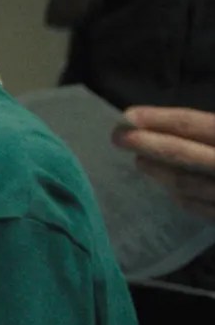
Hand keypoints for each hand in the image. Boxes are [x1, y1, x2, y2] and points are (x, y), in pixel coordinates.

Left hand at [113, 106, 214, 220]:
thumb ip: (207, 129)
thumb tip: (171, 123)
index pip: (193, 124)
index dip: (159, 119)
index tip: (128, 116)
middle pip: (183, 154)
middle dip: (146, 144)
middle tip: (117, 137)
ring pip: (186, 184)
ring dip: (158, 171)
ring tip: (139, 160)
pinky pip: (200, 208)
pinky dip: (180, 195)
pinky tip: (168, 187)